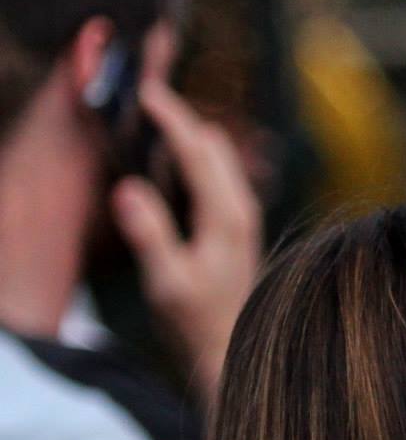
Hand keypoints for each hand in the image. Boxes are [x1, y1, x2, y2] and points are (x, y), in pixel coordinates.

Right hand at [109, 81, 262, 404]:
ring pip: (217, 158)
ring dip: (186, 135)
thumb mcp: (166, 281)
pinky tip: (167, 158)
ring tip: (151, 117)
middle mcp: (241, 209)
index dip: (172, 117)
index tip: (147, 90)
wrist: (229, 348)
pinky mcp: (234, 224)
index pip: (200, 151)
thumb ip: (150, 234)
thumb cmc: (196, 320)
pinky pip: (214, 174)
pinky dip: (191, 155)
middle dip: (180, 118)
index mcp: (227, 216)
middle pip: (213, 146)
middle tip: (144, 94)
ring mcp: (241, 215)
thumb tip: (129, 188)